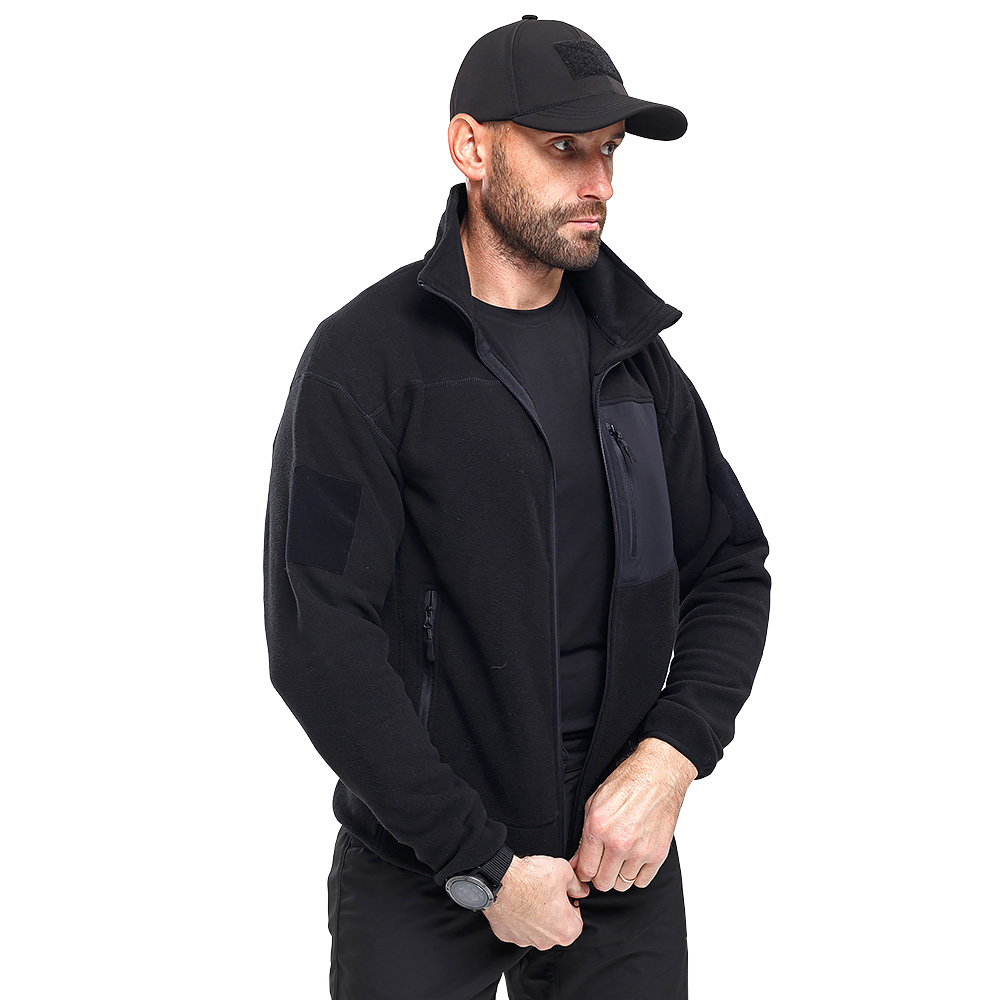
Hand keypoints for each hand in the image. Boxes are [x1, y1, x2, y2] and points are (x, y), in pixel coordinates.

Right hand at [483, 853, 590, 949]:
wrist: (501, 880)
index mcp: (566, 930)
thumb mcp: (564, 871)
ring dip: (536, 914)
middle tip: (547, 891)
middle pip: (556, 926)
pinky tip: (518, 900)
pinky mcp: (508, 935)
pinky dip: (519, 916)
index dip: (570, 902)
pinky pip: (518, 926)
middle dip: (554, 910)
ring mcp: (525, 940)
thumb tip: (580, 889)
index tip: (563, 893)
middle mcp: (546, 942)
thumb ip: (577, 884)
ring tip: (530, 894)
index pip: (577, 920)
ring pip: (536, 928)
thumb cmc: (530, 879)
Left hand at [570, 738, 696, 891]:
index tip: (587, 869)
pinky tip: (635, 859)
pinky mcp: (658, 854)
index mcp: (598, 828)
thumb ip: (584, 837)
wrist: (658, 775)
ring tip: (621, 858)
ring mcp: (640, 851)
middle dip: (600, 876)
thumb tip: (577, 861)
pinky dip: (637, 874)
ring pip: (622, 884)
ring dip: (619, 874)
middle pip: (603, 883)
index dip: (583, 872)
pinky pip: (642, 881)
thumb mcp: (594, 803)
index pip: (585, 870)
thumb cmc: (627, 784)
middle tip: (603, 863)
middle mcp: (618, 842)